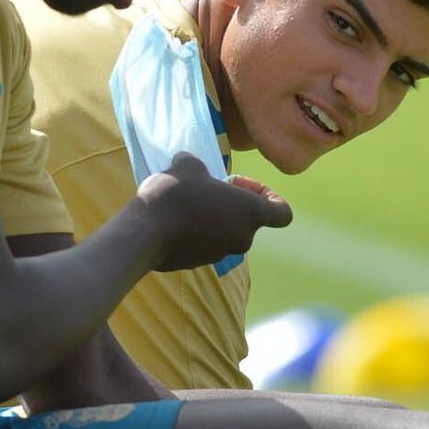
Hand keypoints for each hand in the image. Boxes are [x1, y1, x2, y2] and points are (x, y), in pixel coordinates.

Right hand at [134, 152, 291, 271]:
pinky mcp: (198, 263)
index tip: (240, 185)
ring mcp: (220, 254)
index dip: (269, 195)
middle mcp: (242, 238)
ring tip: (185, 201)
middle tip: (207, 188)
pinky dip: (196, 231)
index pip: (283, 213)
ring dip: (212, 216)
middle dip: (231, 202)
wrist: (145, 233)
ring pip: (225, 232)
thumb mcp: (188, 166)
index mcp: (251, 214)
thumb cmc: (176, 195)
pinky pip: (205, 243)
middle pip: (248, 220)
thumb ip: (198, 165)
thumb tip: (191, 166)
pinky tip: (173, 219)